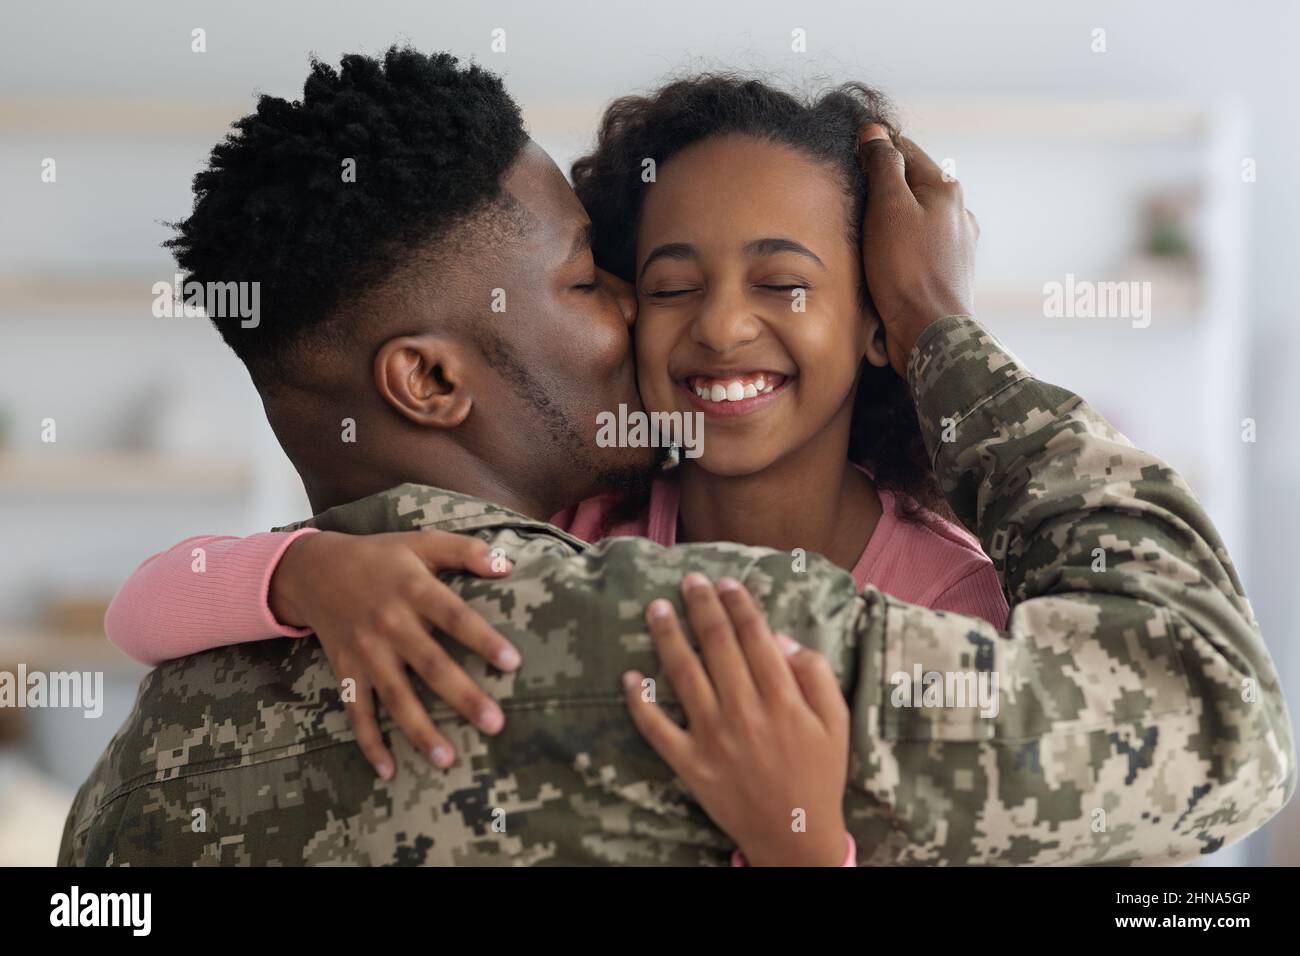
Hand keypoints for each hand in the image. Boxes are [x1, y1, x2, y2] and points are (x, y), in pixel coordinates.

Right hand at [271, 529, 518, 779]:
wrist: (314, 569)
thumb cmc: (380, 557)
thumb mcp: (421, 542)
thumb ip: (466, 550)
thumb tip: (507, 564)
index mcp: (413, 589)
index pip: (454, 617)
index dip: (483, 639)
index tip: (513, 663)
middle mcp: (389, 623)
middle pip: (430, 664)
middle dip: (462, 696)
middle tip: (495, 724)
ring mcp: (365, 651)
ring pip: (395, 696)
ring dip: (419, 731)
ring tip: (448, 761)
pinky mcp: (345, 670)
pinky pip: (356, 711)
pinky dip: (369, 742)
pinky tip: (389, 772)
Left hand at [623, 573, 850, 865]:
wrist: (794, 835)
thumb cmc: (818, 775)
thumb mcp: (836, 723)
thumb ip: (816, 676)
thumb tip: (781, 639)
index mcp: (782, 698)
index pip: (754, 636)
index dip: (738, 604)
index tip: (726, 582)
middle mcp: (744, 711)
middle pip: (716, 646)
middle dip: (702, 607)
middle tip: (689, 581)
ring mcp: (713, 737)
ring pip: (683, 675)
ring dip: (667, 638)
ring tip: (657, 609)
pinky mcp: (690, 763)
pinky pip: (657, 728)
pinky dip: (640, 702)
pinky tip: (630, 676)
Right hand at [858, 124, 978, 374]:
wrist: (930, 331)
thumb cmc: (906, 270)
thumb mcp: (888, 208)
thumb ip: (882, 166)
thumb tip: (874, 132)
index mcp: (945, 189)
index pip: (904, 150)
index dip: (873, 150)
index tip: (848, 157)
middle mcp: (957, 213)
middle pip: (910, 186)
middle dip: (881, 190)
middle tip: (851, 201)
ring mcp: (956, 244)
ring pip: (914, 218)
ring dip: (890, 222)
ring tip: (864, 236)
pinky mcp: (948, 272)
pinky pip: (917, 248)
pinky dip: (899, 249)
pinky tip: (884, 262)